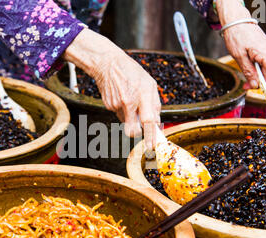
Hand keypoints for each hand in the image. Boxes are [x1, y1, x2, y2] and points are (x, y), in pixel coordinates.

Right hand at [64, 29, 161, 149]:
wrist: (107, 64)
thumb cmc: (132, 72)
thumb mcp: (150, 84)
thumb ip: (155, 104)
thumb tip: (157, 122)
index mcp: (142, 95)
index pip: (148, 121)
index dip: (151, 136)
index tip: (152, 146)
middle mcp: (129, 102)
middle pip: (132, 130)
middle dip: (137, 133)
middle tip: (141, 129)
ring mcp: (117, 105)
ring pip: (127, 122)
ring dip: (131, 117)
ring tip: (130, 100)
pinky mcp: (109, 106)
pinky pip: (120, 115)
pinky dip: (124, 110)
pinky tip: (122, 97)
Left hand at [216, 0, 265, 98]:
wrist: (236, 21)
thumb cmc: (236, 36)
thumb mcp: (239, 57)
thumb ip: (248, 72)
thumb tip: (255, 86)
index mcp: (264, 53)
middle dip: (259, 82)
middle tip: (245, 87)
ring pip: (265, 68)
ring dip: (256, 76)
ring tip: (244, 79)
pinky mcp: (265, 49)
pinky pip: (263, 63)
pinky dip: (257, 69)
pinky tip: (248, 68)